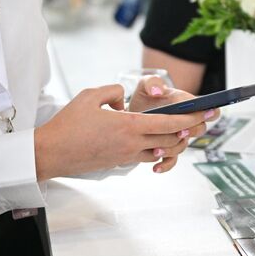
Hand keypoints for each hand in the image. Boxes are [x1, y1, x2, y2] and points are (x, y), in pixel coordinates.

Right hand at [34, 84, 214, 180]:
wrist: (50, 154)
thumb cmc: (67, 124)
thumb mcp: (90, 96)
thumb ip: (113, 92)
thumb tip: (124, 100)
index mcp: (129, 125)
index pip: (168, 122)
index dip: (189, 118)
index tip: (204, 114)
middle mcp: (132, 143)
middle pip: (171, 138)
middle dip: (190, 130)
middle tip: (203, 122)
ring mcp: (126, 156)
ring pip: (160, 150)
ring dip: (174, 141)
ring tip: (184, 132)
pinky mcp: (118, 163)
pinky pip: (145, 156)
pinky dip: (155, 149)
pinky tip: (157, 142)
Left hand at [128, 76, 219, 171]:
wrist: (130, 115)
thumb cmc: (143, 98)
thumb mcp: (145, 85)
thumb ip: (153, 82)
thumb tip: (158, 91)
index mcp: (188, 106)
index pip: (209, 109)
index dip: (211, 111)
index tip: (206, 112)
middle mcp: (186, 123)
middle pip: (199, 129)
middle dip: (191, 131)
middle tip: (180, 131)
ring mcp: (177, 138)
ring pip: (182, 146)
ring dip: (172, 149)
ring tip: (156, 149)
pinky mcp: (166, 150)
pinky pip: (171, 161)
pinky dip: (165, 166)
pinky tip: (155, 168)